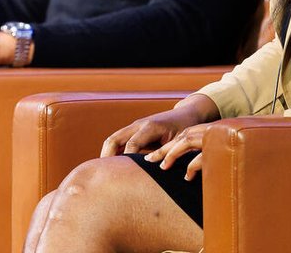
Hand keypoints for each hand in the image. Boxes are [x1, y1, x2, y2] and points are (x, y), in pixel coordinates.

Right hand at [101, 94, 220, 177]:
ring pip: (112, 139)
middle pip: (114, 139)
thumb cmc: (185, 130)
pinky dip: (112, 152)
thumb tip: (158, 171)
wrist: (186, 114)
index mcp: (150, 127)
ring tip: (104, 174)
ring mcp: (134, 126)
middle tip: (104, 175)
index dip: (127, 160)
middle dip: (107, 157)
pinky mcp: (133, 131)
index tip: (124, 176)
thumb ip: (167, 154)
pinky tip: (112, 167)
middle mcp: (138, 124)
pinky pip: (117, 141)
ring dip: (107, 155)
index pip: (131, 144)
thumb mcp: (179, 143)